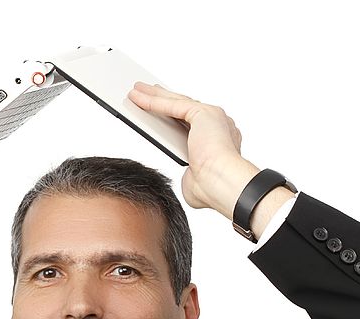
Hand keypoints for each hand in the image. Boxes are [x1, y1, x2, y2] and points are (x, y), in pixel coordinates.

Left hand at [127, 82, 261, 219]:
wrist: (222, 185)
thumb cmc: (212, 189)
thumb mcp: (195, 180)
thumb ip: (191, 173)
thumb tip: (189, 175)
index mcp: (218, 141)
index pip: (191, 125)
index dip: (173, 117)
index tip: (159, 112)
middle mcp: (218, 125)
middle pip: (183, 108)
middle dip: (163, 98)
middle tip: (146, 90)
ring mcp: (212, 117)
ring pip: (177, 102)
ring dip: (155, 95)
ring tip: (136, 89)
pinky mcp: (203, 113)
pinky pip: (172, 105)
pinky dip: (154, 101)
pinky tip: (138, 97)